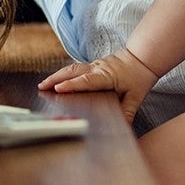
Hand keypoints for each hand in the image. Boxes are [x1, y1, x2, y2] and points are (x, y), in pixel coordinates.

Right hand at [39, 49, 157, 122]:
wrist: (143, 57)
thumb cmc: (139, 76)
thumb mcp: (136, 97)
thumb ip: (128, 112)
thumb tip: (123, 128)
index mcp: (107, 76)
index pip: (86, 81)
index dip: (72, 85)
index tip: (58, 89)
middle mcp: (97, 68)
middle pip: (73, 71)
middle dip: (55, 78)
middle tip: (42, 87)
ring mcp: (94, 65)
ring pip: (72, 68)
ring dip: (57, 75)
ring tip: (44, 84)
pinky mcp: (93, 65)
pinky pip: (76, 69)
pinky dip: (64, 74)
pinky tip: (56, 81)